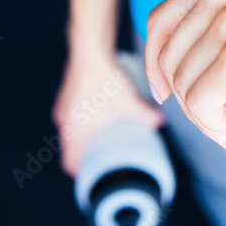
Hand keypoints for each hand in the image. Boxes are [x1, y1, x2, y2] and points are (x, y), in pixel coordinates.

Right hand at [52, 51, 165, 176]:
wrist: (90, 50)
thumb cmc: (106, 80)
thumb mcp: (130, 103)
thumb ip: (146, 116)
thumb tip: (161, 123)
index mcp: (74, 132)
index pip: (70, 162)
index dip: (81, 171)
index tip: (94, 175)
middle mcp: (64, 121)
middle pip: (71, 146)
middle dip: (87, 152)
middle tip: (106, 154)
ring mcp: (64, 105)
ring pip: (71, 128)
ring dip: (85, 134)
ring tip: (105, 133)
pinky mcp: (68, 91)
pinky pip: (73, 112)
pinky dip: (83, 117)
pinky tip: (98, 112)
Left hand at [144, 0, 225, 150]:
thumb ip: (214, 23)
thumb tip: (158, 69)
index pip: (161, 20)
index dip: (157, 64)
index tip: (170, 92)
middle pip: (168, 57)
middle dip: (187, 97)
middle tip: (222, 118)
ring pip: (181, 85)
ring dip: (204, 116)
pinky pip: (198, 105)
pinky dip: (214, 125)